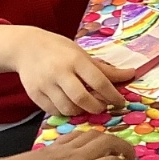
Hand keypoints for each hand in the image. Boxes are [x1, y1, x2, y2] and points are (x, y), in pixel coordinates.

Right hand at [0, 25, 132, 114]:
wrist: (26, 47)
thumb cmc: (60, 50)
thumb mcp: (82, 54)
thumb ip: (105, 69)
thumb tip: (132, 74)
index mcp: (75, 60)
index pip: (99, 82)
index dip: (113, 95)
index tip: (120, 102)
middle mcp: (59, 72)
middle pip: (83, 99)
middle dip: (97, 107)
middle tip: (103, 106)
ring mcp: (45, 84)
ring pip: (68, 108)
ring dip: (81, 112)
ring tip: (86, 106)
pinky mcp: (34, 94)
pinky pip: (54, 111)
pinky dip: (65, 112)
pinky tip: (71, 106)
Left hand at [0, 130, 138, 159]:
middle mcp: (78, 155)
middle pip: (109, 143)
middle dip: (125, 149)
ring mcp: (66, 147)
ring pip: (96, 135)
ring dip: (110, 140)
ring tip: (115, 151)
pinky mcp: (56, 144)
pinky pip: (80, 134)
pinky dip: (92, 137)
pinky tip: (90, 145)